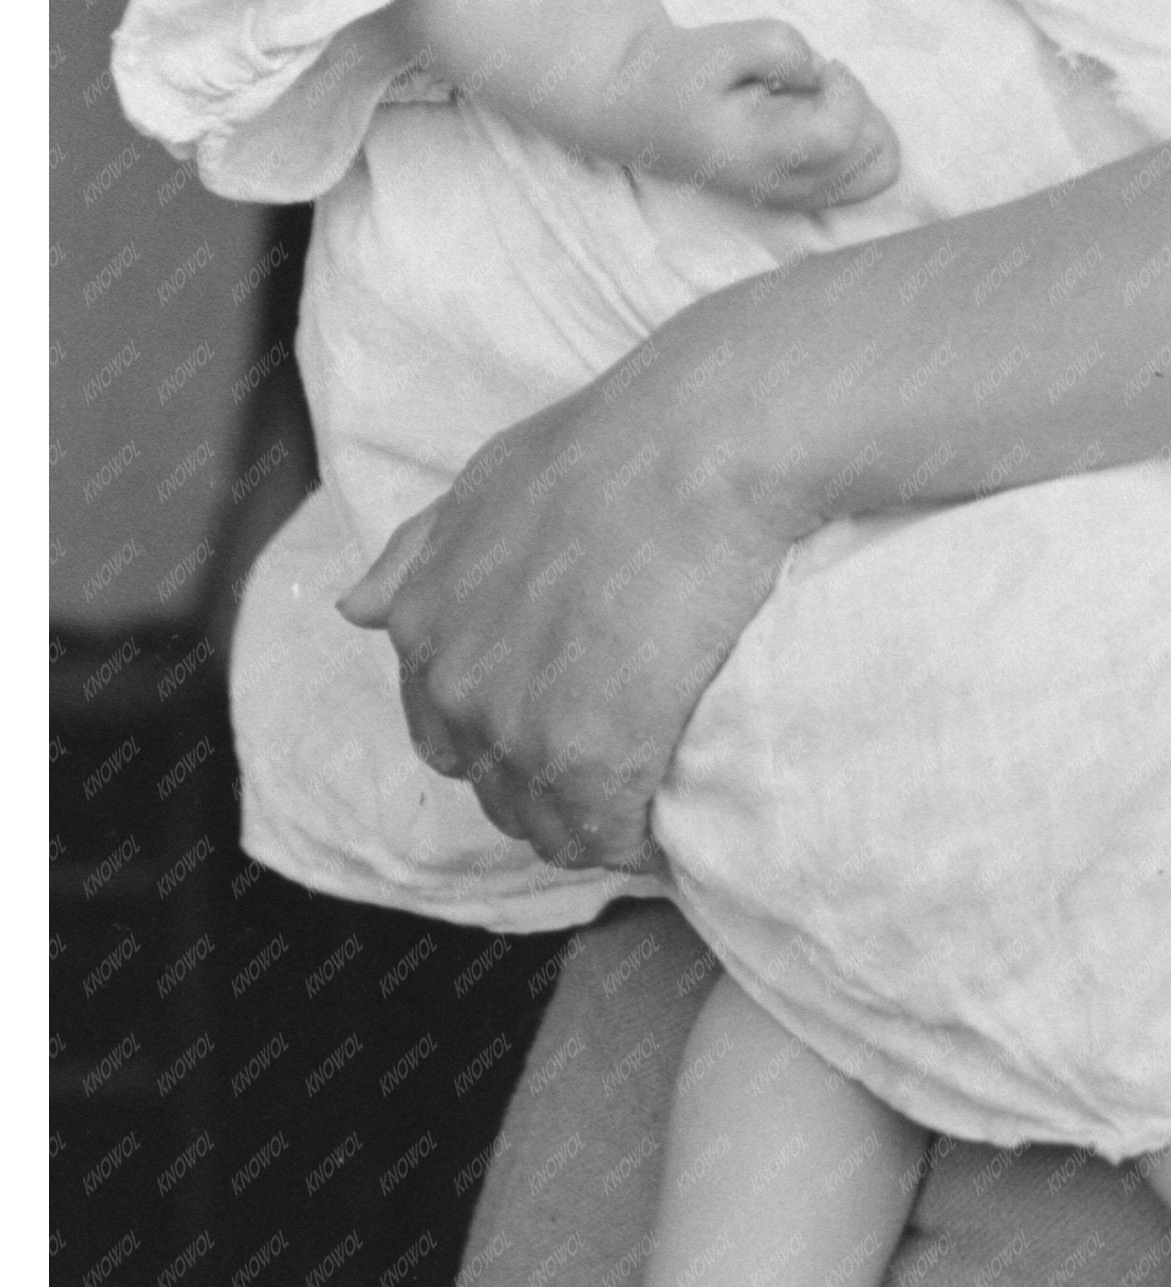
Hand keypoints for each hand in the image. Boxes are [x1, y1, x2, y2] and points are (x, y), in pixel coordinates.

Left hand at [337, 307, 803, 869]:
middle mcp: (453, 682)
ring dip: (598, 822)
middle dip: (552, 787)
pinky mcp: (589, 758)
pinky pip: (607, 838)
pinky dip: (642, 842)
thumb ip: (422, 549)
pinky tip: (677, 824)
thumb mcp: (491, 480)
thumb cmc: (616, 444)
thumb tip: (352, 606)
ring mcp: (516, 727)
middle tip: (629, 765)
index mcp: (421, 620)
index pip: (446, 732)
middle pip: (495, 788)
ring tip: (657, 800)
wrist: (701, 445)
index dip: (512, 739)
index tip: (577, 729)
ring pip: (548, 825)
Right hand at [595, 17, 898, 210]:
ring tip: (815, 103)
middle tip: (816, 85)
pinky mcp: (802, 195)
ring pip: (877, 172)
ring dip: (863, 124)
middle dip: (859, 105)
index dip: (846, 90)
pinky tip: (817, 118)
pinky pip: (864, 178)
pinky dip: (859, 143)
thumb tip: (822, 72)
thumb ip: (779, 47)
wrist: (640, 108)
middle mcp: (783, 188)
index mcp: (758, 153)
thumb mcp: (719, 42)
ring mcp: (795, 198)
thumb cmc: (679, 73)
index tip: (823, 67)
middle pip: (873, 155)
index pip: (838, 135)